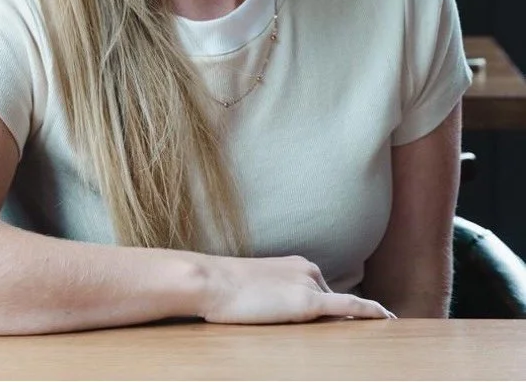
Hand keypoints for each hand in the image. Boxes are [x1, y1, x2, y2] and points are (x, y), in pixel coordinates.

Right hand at [201, 254, 394, 324]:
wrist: (213, 282)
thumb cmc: (224, 288)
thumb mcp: (254, 287)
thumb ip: (274, 295)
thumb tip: (278, 311)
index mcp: (296, 264)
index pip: (321, 291)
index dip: (330, 309)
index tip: (346, 320)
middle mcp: (308, 269)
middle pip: (330, 303)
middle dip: (332, 321)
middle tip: (329, 336)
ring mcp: (309, 284)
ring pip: (336, 310)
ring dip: (344, 325)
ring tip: (347, 334)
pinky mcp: (308, 303)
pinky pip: (348, 307)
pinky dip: (371, 311)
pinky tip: (388, 319)